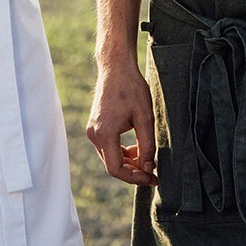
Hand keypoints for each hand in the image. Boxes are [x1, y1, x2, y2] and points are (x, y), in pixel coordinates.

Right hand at [85, 61, 157, 186]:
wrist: (116, 67)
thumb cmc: (131, 88)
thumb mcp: (145, 117)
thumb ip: (147, 145)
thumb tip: (147, 168)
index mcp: (105, 133)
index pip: (116, 169)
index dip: (134, 178)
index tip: (151, 178)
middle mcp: (94, 134)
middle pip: (112, 165)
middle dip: (133, 172)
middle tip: (153, 174)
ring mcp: (92, 130)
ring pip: (110, 157)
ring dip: (128, 162)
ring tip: (147, 159)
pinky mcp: (95, 126)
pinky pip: (108, 147)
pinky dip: (121, 152)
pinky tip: (136, 147)